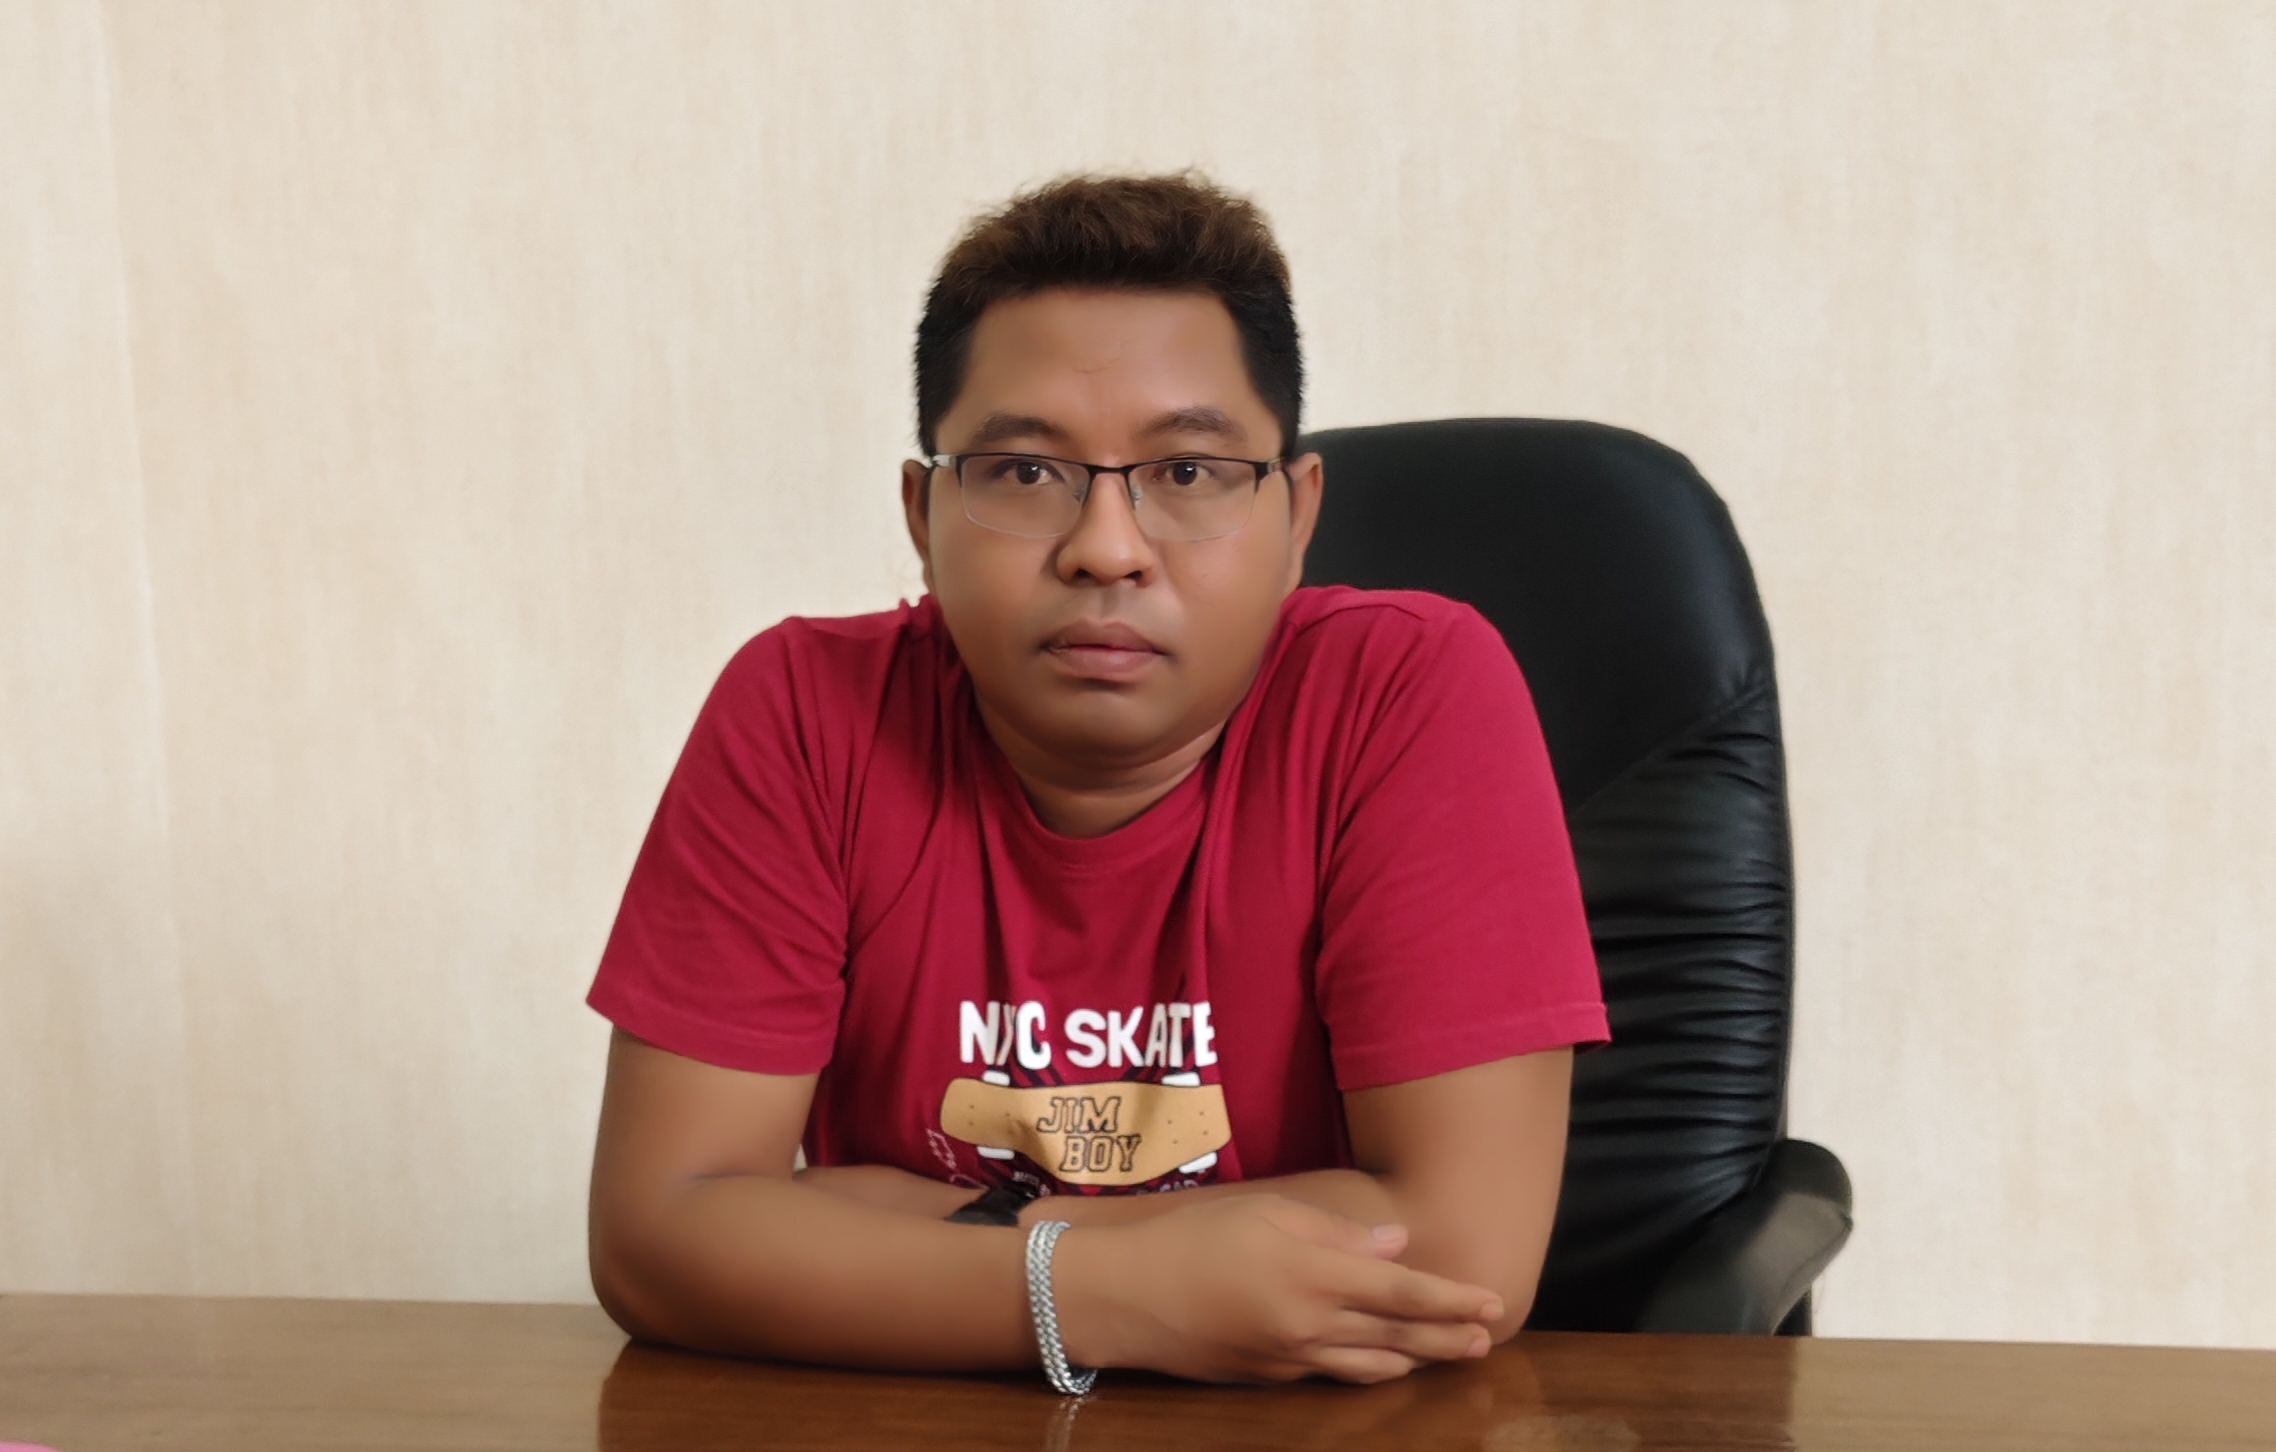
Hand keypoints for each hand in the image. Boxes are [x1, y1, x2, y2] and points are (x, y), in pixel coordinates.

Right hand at [1050, 1194, 1502, 1384]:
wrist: (1123, 1296)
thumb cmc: (1189, 1236)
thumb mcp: (1265, 1212)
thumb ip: (1336, 1232)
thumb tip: (1395, 1243)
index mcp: (1314, 1276)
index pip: (1403, 1291)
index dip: (1452, 1299)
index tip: (1492, 1301)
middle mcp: (1311, 1325)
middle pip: (1398, 1336)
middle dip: (1447, 1339)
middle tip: (1487, 1339)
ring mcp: (1290, 1359)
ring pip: (1369, 1366)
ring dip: (1414, 1361)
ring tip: (1445, 1355)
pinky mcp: (1267, 1377)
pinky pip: (1330, 1374)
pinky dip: (1365, 1368)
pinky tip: (1378, 1361)